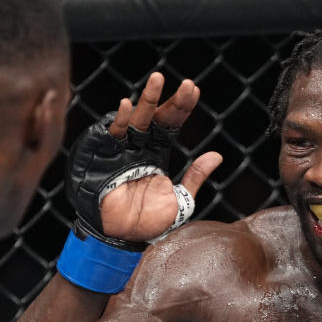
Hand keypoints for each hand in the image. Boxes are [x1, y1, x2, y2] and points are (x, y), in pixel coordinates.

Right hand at [99, 73, 222, 242]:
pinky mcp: (104, 157)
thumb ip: (195, 177)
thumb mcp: (180, 201)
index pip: (171, 125)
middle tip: (183, 83)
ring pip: (135, 120)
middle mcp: (140, 148)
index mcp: (156, 154)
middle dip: (168, 100)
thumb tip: (217, 155)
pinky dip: (118, 120)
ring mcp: (122, 151)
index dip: (182, 108)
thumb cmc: (147, 224)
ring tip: (157, 81)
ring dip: (146, 100)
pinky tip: (127, 106)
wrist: (122, 240)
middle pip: (155, 117)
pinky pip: (111, 135)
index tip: (194, 90)